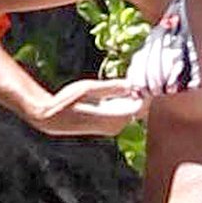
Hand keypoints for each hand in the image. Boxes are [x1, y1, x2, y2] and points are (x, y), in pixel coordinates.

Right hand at [25, 77, 150, 136]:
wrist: (52, 118)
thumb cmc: (66, 101)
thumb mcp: (87, 89)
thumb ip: (109, 87)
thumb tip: (129, 84)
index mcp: (113, 118)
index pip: (140, 105)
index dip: (146, 90)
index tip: (149, 76)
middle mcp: (116, 126)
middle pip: (140, 109)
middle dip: (142, 92)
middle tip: (143, 74)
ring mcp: (114, 128)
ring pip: (133, 111)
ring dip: (135, 96)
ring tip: (134, 79)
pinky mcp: (110, 126)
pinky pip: (125, 112)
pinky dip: (128, 101)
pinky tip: (125, 88)